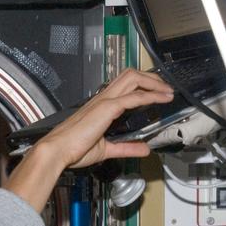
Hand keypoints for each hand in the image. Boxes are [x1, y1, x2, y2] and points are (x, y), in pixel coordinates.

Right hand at [34, 69, 174, 170]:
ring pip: (133, 79)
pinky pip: (134, 97)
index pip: (124, 84)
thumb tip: (144, 148)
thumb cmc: (73, 149)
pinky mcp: (107, 108)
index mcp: (101, 105)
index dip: (143, 84)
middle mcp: (103, 98)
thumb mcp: (106, 149)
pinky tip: (162, 99)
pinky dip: (151, 96)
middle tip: (166, 87)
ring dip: (153, 82)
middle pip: (131, 75)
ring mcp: (105, 101)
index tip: (158, 91)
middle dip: (151, 77)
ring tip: (168, 91)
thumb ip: (126, 147)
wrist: (58, 151)